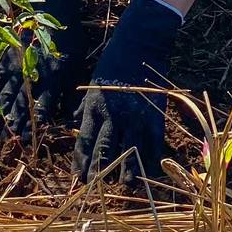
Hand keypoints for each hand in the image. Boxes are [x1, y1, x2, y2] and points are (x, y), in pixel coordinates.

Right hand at [0, 0, 83, 142]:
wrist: (47, 5)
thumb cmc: (67, 36)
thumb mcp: (76, 62)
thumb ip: (69, 89)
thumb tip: (68, 116)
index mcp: (53, 76)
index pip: (43, 105)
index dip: (36, 123)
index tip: (29, 139)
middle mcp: (32, 74)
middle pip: (21, 105)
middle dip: (14, 126)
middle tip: (7, 146)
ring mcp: (16, 68)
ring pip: (5, 97)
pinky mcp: (4, 61)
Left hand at [74, 0, 181, 187]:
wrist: (140, 44)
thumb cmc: (113, 62)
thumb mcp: (92, 83)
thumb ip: (84, 106)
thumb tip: (76, 124)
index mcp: (95, 107)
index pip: (85, 141)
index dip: (81, 161)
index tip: (79, 176)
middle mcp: (114, 115)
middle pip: (105, 151)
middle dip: (100, 171)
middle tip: (96, 188)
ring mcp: (136, 116)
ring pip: (130, 151)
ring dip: (127, 171)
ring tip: (124, 185)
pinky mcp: (155, 115)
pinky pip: (153, 143)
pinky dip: (151, 158)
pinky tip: (149, 169)